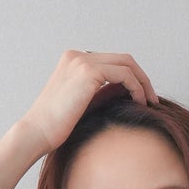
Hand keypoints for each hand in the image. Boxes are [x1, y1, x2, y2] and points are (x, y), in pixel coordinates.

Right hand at [19, 49, 159, 154]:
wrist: (36, 133)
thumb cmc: (55, 128)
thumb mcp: (81, 105)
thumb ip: (100, 93)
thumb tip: (126, 92)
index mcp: (73, 60)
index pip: (111, 62)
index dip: (131, 77)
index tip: (141, 96)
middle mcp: (77, 55)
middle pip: (122, 58)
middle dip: (141, 77)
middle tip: (151, 99)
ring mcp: (82, 61)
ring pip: (127, 63)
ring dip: (142, 83)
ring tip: (149, 103)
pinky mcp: (88, 71)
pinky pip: (124, 74)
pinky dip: (136, 87)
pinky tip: (139, 103)